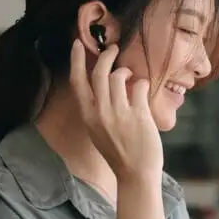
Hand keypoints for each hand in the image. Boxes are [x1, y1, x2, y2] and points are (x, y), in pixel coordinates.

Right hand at [69, 39, 163, 178]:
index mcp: (88, 117)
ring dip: (126, 71)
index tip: (78, 44)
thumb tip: (106, 83)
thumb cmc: (119, 152)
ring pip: (119, 77)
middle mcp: (101, 113)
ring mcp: (119, 114)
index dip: (76, 61)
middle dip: (106, 56)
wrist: (136, 174)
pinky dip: (141, 83)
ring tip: (130, 77)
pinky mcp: (139, 115)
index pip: (78, 82)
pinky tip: (142, 88)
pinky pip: (139, 87)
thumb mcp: (98, 130)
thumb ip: (98, 109)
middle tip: (113, 49)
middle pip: (99, 73)